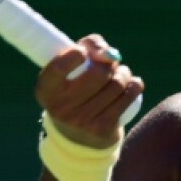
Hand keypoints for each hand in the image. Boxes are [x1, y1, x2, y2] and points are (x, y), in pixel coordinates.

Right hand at [35, 34, 143, 148]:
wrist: (79, 135)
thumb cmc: (76, 87)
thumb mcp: (72, 67)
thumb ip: (89, 46)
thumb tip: (109, 54)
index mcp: (46, 90)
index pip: (58, 67)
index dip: (74, 54)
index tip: (82, 52)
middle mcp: (61, 108)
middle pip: (97, 74)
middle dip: (109, 63)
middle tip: (110, 64)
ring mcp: (82, 121)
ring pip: (116, 85)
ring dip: (124, 73)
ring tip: (121, 73)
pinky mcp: (102, 129)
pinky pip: (127, 98)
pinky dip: (134, 85)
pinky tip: (133, 83)